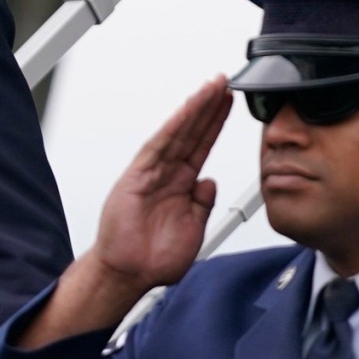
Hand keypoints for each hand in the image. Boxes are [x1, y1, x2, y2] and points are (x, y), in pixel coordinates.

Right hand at [91, 76, 229, 290]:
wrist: (129, 275)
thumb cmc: (153, 259)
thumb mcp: (194, 229)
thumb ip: (203, 204)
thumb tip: (210, 181)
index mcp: (181, 186)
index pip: (202, 147)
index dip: (215, 124)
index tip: (229, 103)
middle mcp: (166, 175)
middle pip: (192, 133)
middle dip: (209, 108)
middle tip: (225, 82)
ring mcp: (151, 174)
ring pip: (178, 133)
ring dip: (196, 109)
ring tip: (213, 87)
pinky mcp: (137, 177)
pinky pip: (160, 145)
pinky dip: (175, 125)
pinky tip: (189, 109)